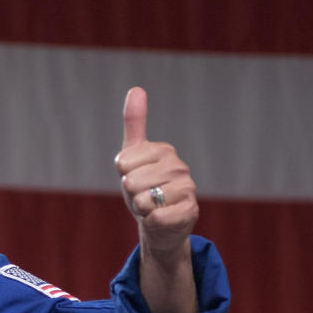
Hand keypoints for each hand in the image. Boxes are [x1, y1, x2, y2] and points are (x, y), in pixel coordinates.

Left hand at [114, 87, 197, 312]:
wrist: (158, 223)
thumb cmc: (143, 188)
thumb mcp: (132, 155)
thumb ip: (135, 123)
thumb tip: (137, 88)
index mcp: (163, 150)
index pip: (123, 163)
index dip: (123, 176)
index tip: (134, 177)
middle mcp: (179, 166)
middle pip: (132, 182)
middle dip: (131, 195)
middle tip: (143, 196)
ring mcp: (188, 189)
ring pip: (144, 200)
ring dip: (142, 209)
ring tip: (152, 207)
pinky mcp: (190, 212)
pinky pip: (157, 217)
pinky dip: (152, 222)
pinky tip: (160, 218)